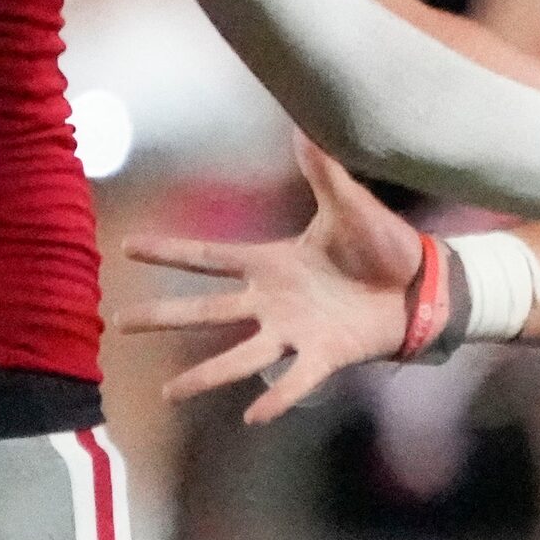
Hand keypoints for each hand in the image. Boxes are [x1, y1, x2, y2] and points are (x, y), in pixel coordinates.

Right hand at [121, 135, 422, 423]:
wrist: (422, 283)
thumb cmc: (382, 244)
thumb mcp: (347, 202)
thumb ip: (321, 169)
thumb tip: (300, 124)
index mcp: (272, 264)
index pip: (209, 258)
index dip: (169, 251)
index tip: (128, 247)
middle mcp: (272, 302)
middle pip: (206, 311)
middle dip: (162, 316)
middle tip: (117, 323)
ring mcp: (295, 332)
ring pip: (239, 356)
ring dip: (205, 375)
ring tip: (169, 393)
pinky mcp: (324, 355)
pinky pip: (295, 380)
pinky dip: (276, 398)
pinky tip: (251, 415)